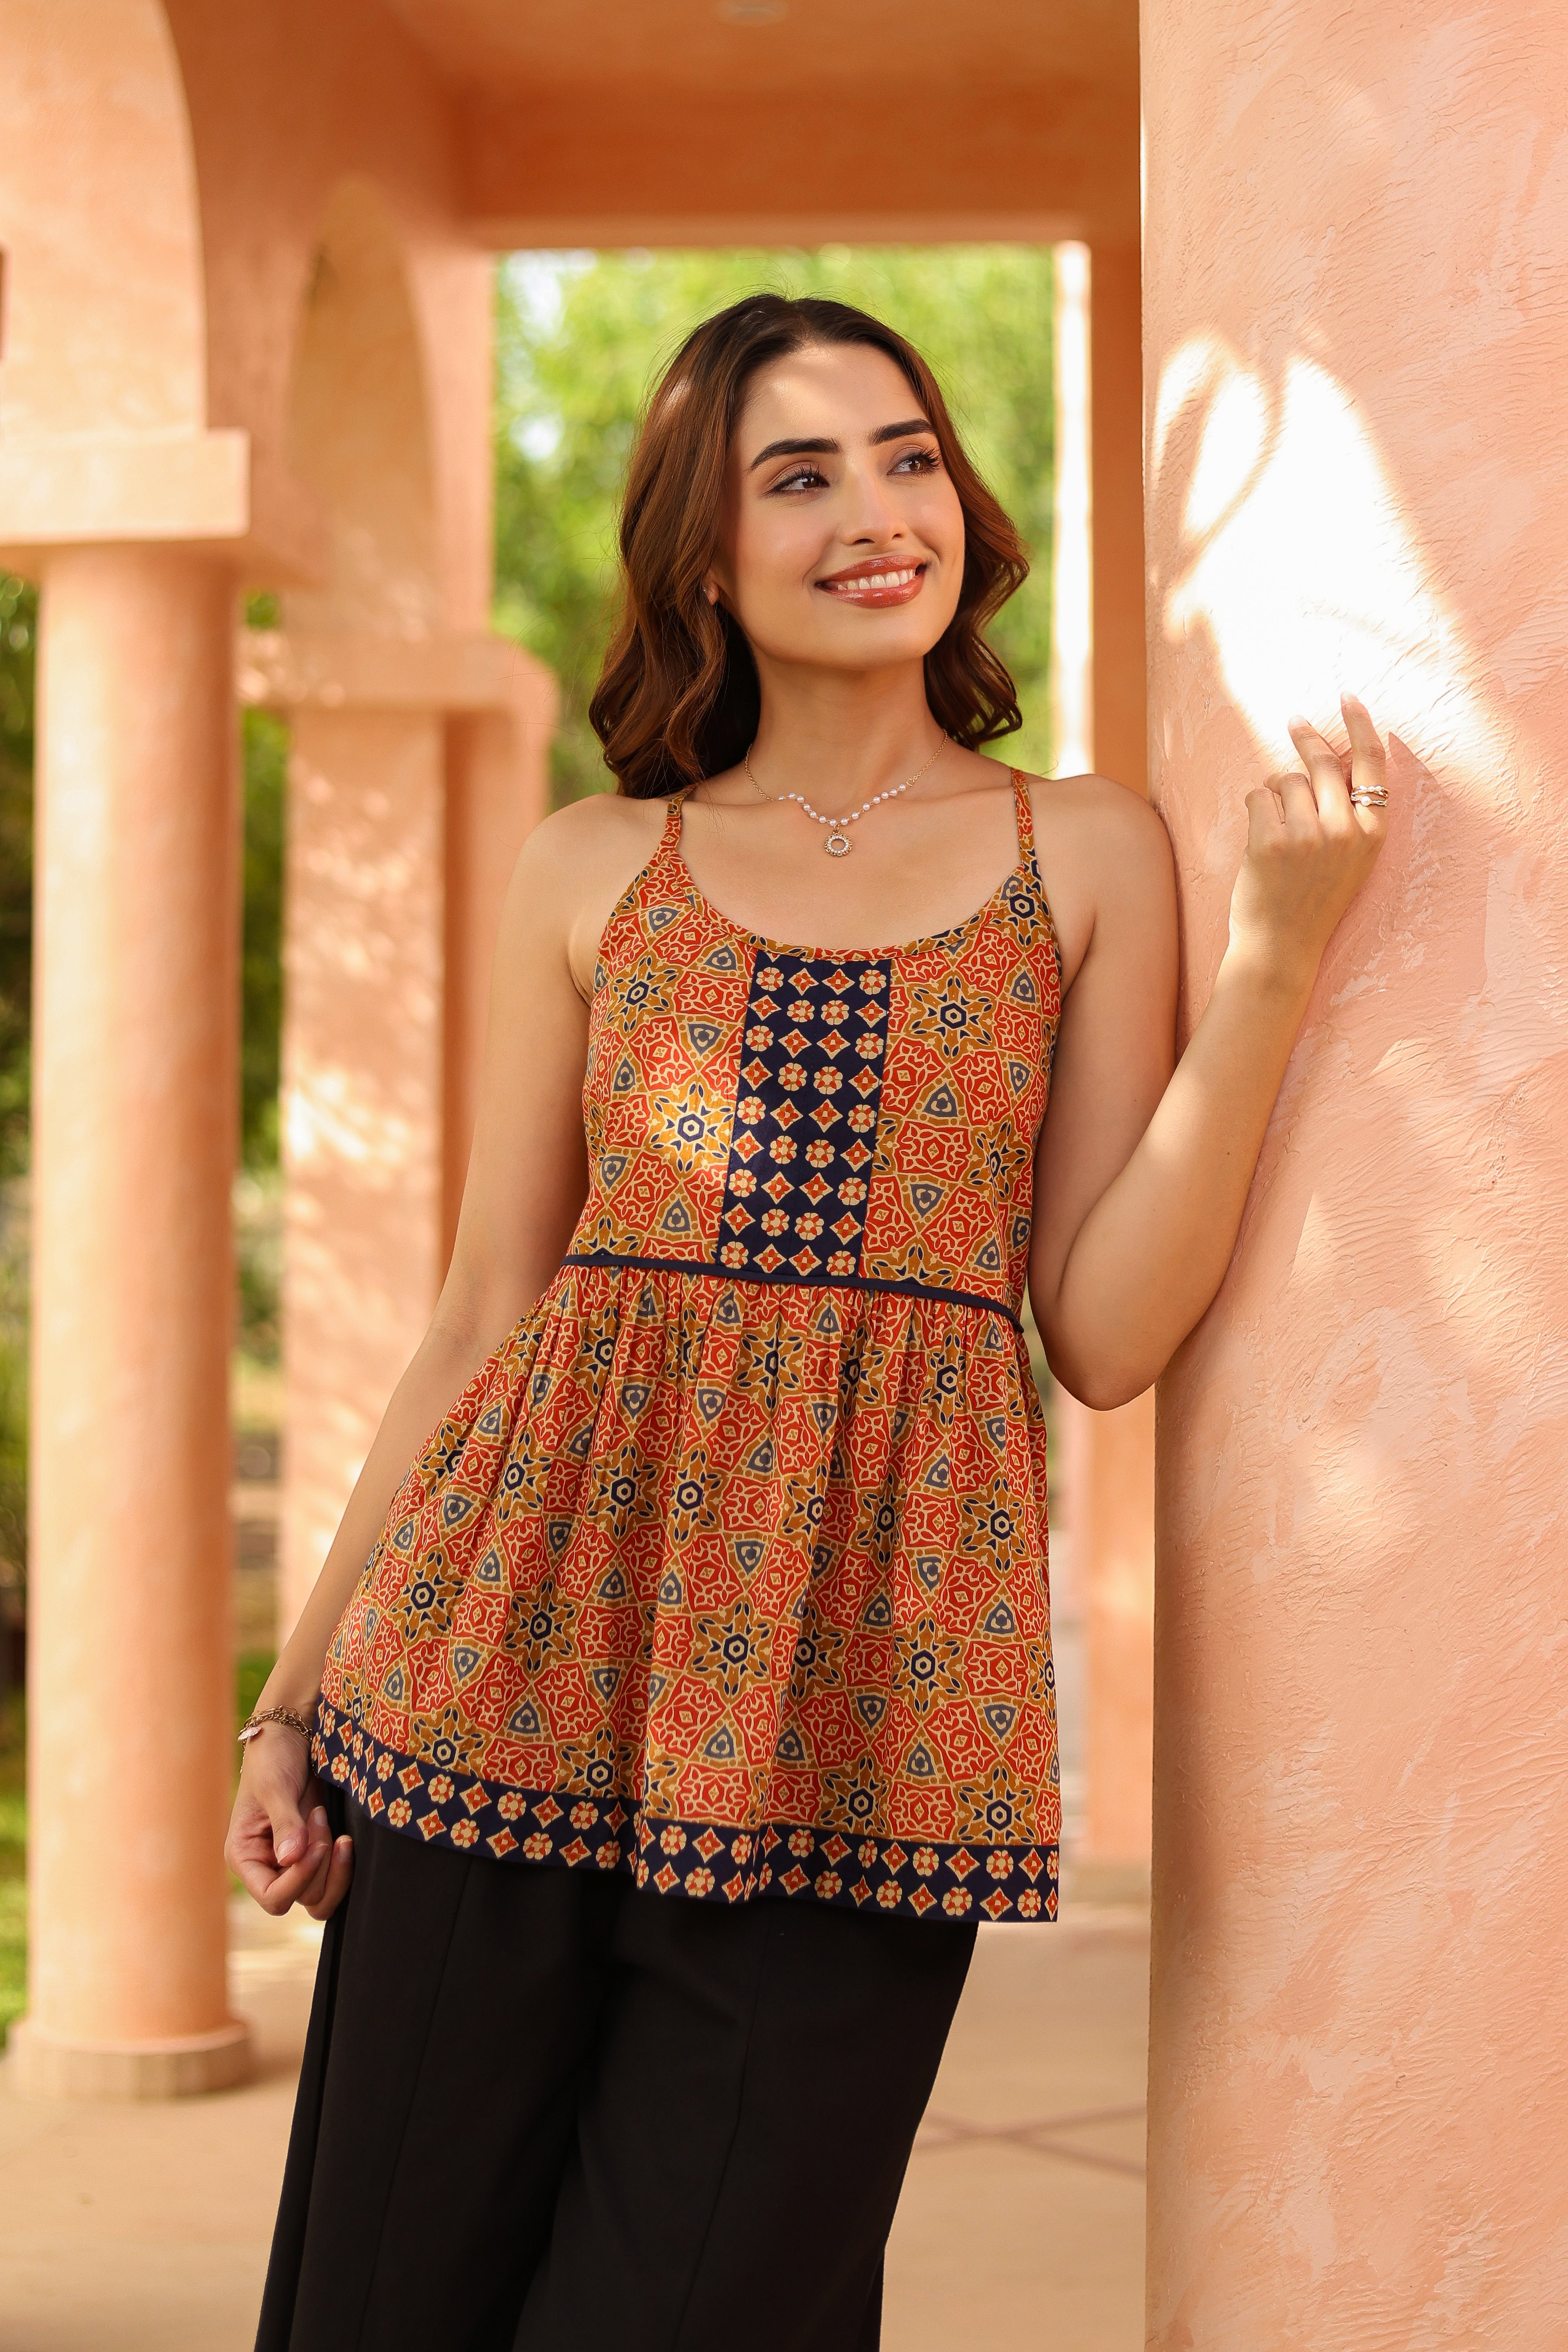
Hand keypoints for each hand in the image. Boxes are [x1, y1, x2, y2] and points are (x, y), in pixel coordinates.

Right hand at [224, 1723, 353, 1920]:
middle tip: (319, 1818)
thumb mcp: (274, 1787)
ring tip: (333, 1828)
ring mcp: (294, 1862)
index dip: (298, 1879)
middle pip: (304, 1898)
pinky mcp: (316, 1852)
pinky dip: (342, 1864)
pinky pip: (333, 1878)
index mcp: (245, 1857)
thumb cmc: (273, 1757)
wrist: (292, 1735)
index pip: (273, 1897)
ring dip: (334, 1866)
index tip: (315, 1844)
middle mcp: (268, 1866)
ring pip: (322, 1896)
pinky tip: (346, 1838)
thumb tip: (291, 1859)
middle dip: (319, 1863)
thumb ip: (285, 1823)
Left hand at [1228, 694, 1389, 984]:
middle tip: (1294, 720)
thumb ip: (1349, 812)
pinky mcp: (1272, 841)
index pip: (1372, 764)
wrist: (1282, 946)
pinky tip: (1259, 833)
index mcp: (1372, 833)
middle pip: (1323, 763)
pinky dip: (1254, 806)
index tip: (1348, 697)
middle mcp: (1346, 831)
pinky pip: (1258, 796)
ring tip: (1276, 825)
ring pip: (1287, 780)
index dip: (1361, 725)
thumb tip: (1326, 757)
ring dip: (1275, 791)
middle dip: (1307, 737)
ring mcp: (1309, 836)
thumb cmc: (1312, 898)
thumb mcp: (1350, 857)